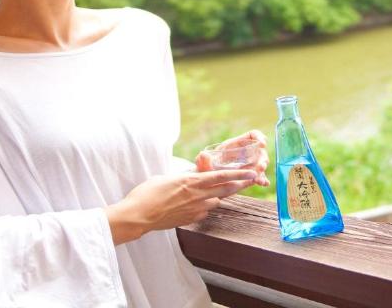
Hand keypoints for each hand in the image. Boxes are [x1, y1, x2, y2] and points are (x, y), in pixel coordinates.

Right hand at [104, 168, 256, 244]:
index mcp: (191, 180)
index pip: (221, 176)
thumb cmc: (147, 193)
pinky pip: (204, 211)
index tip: (252, 172)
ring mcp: (195, 209)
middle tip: (252, 180)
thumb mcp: (167, 177)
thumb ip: (184, 177)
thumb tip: (193, 176)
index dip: (238, 175)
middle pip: (225, 189)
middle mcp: (197, 195)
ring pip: (215, 200)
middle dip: (241, 184)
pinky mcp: (190, 219)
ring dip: (219, 195)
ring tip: (218, 191)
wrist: (138, 216)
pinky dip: (204, 206)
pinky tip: (197, 204)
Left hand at [195, 130, 270, 186]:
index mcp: (235, 145)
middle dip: (262, 158)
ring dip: (262, 170)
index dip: (259, 137)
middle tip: (261, 167)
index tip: (263, 143)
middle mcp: (244, 153)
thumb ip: (203, 161)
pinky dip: (262, 179)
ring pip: (260, 163)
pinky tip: (264, 183)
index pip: (252, 135)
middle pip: (259, 151)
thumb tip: (202, 155)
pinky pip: (258, 176)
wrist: (206, 182)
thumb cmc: (205, 169)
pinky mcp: (249, 175)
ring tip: (259, 179)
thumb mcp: (203, 164)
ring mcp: (248, 164)